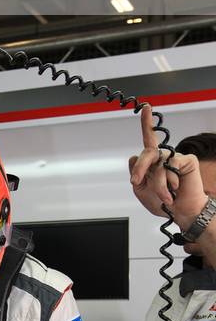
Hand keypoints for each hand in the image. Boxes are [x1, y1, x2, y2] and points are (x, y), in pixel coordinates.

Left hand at [129, 104, 205, 228]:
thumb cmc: (163, 203)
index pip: (148, 139)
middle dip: (140, 168)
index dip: (147, 123)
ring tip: (165, 196)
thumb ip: (136, 175)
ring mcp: (176, 157)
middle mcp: (164, 157)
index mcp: (152, 162)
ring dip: (157, 184)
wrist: (181, 212)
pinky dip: (170, 182)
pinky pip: (171, 166)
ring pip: (158, 164)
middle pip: (147, 152)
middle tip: (136, 181)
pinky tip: (175, 189)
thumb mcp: (142, 191)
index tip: (147, 107)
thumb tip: (133, 156)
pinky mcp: (187, 160)